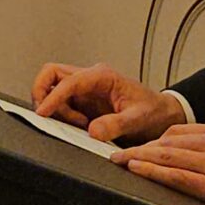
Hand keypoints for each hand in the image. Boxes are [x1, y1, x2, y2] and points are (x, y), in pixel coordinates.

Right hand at [32, 62, 185, 143]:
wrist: (162, 116)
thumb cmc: (153, 112)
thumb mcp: (138, 119)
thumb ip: (116, 125)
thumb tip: (92, 131)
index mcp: (102, 76)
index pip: (68, 81)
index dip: (53, 97)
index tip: (43, 113)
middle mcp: (90, 79)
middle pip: (51, 73)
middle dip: (42, 91)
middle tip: (45, 114)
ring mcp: (85, 90)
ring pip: (52, 88)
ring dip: (56, 108)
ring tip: (78, 125)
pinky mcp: (83, 102)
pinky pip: (61, 104)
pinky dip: (62, 115)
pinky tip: (81, 127)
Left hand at [112, 123, 204, 204]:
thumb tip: (190, 160)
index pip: (175, 132)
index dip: (151, 140)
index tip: (136, 146)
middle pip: (164, 141)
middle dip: (137, 148)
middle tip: (116, 153)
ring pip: (165, 155)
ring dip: (137, 158)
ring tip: (119, 161)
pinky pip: (176, 176)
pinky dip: (153, 172)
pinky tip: (138, 170)